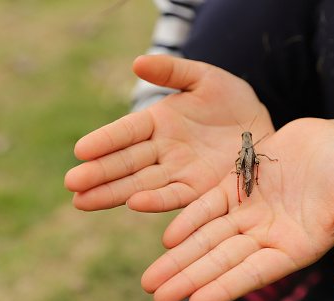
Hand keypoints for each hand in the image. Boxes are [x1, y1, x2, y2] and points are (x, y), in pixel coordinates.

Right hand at [65, 55, 273, 211]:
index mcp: (158, 121)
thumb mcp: (205, 78)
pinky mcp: (197, 191)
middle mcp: (161, 149)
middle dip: (98, 173)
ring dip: (112, 193)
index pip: (125, 131)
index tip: (80, 150)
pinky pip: (173, 196)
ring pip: (139, 183)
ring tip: (82, 202)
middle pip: (125, 162)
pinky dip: (154, 200)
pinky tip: (133, 204)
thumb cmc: (231, 101)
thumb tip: (137, 63)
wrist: (262, 130)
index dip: (104, 140)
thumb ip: (172, 71)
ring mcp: (177, 172)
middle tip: (72, 183)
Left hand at [141, 118, 333, 300]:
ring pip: (206, 238)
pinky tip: (167, 237)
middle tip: (156, 295)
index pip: (251, 274)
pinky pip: (208, 206)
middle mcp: (263, 235)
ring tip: (150, 279)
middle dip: (187, 278)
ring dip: (178, 257)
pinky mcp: (236, 186)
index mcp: (292, 248)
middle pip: (219, 260)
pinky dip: (188, 220)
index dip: (223, 288)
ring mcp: (247, 212)